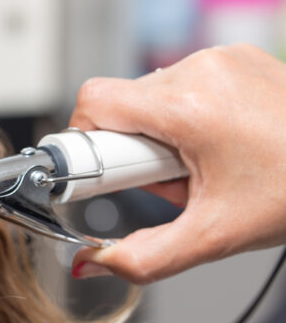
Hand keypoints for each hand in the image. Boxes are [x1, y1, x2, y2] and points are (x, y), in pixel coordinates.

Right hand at [69, 43, 285, 283]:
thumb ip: (142, 257)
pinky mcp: (235, 58)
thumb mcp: (214, 236)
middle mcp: (202, 71)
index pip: (93, 104)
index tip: (110, 175)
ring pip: (150, 97)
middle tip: (175, 181)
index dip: (87, 144)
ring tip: (203, 164)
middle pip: (122, 106)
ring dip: (159, 135)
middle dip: (134, 152)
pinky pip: (180, 85)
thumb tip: (90, 264)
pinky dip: (183, 118)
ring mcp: (222, 59)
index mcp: (190, 106)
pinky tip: (218, 146)